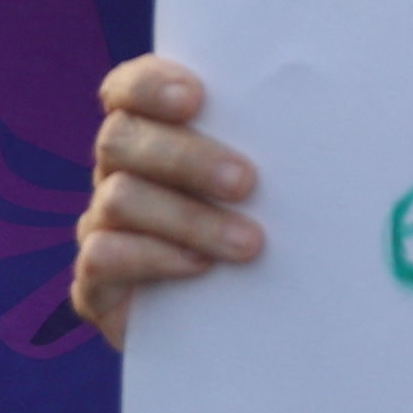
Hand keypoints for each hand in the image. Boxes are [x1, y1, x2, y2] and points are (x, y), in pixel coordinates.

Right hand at [71, 55, 264, 347]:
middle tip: (246, 183)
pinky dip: (155, 257)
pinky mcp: (95, 282)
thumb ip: (270, 145)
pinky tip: (200, 267)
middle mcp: (117, 170)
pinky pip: (102, 256)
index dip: (150, 87)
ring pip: (120, 198)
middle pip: (121, 139)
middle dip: (186, 158)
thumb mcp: (269, 184)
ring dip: (189, 218)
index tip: (195, 98)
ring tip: (248, 243)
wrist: (243, 325)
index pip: (127, 89)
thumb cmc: (265, 228)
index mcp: (151, 130)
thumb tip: (317, 113)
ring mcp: (101, 224)